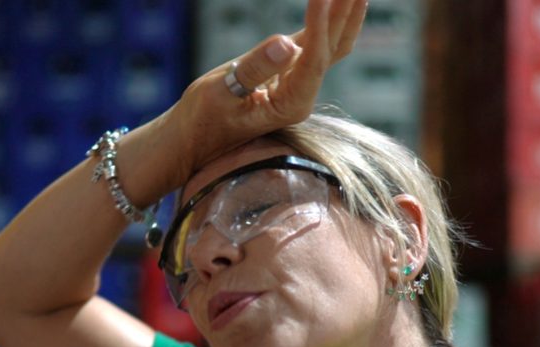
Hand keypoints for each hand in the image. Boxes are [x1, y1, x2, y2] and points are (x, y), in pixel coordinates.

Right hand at [171, 0, 367, 173]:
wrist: (193, 138)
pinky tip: (334, 0)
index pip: (313, 58)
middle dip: (346, 11)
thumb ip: (255, 69)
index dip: (320, 24)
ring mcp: (298, 83)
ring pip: (332, 43)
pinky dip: (326, 18)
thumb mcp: (222, 94)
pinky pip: (315, 42)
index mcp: (291, 104)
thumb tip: (287, 43)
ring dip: (344, 12)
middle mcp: (302, 94)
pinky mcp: (288, 72)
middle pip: (335, 46)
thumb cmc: (203, 120)